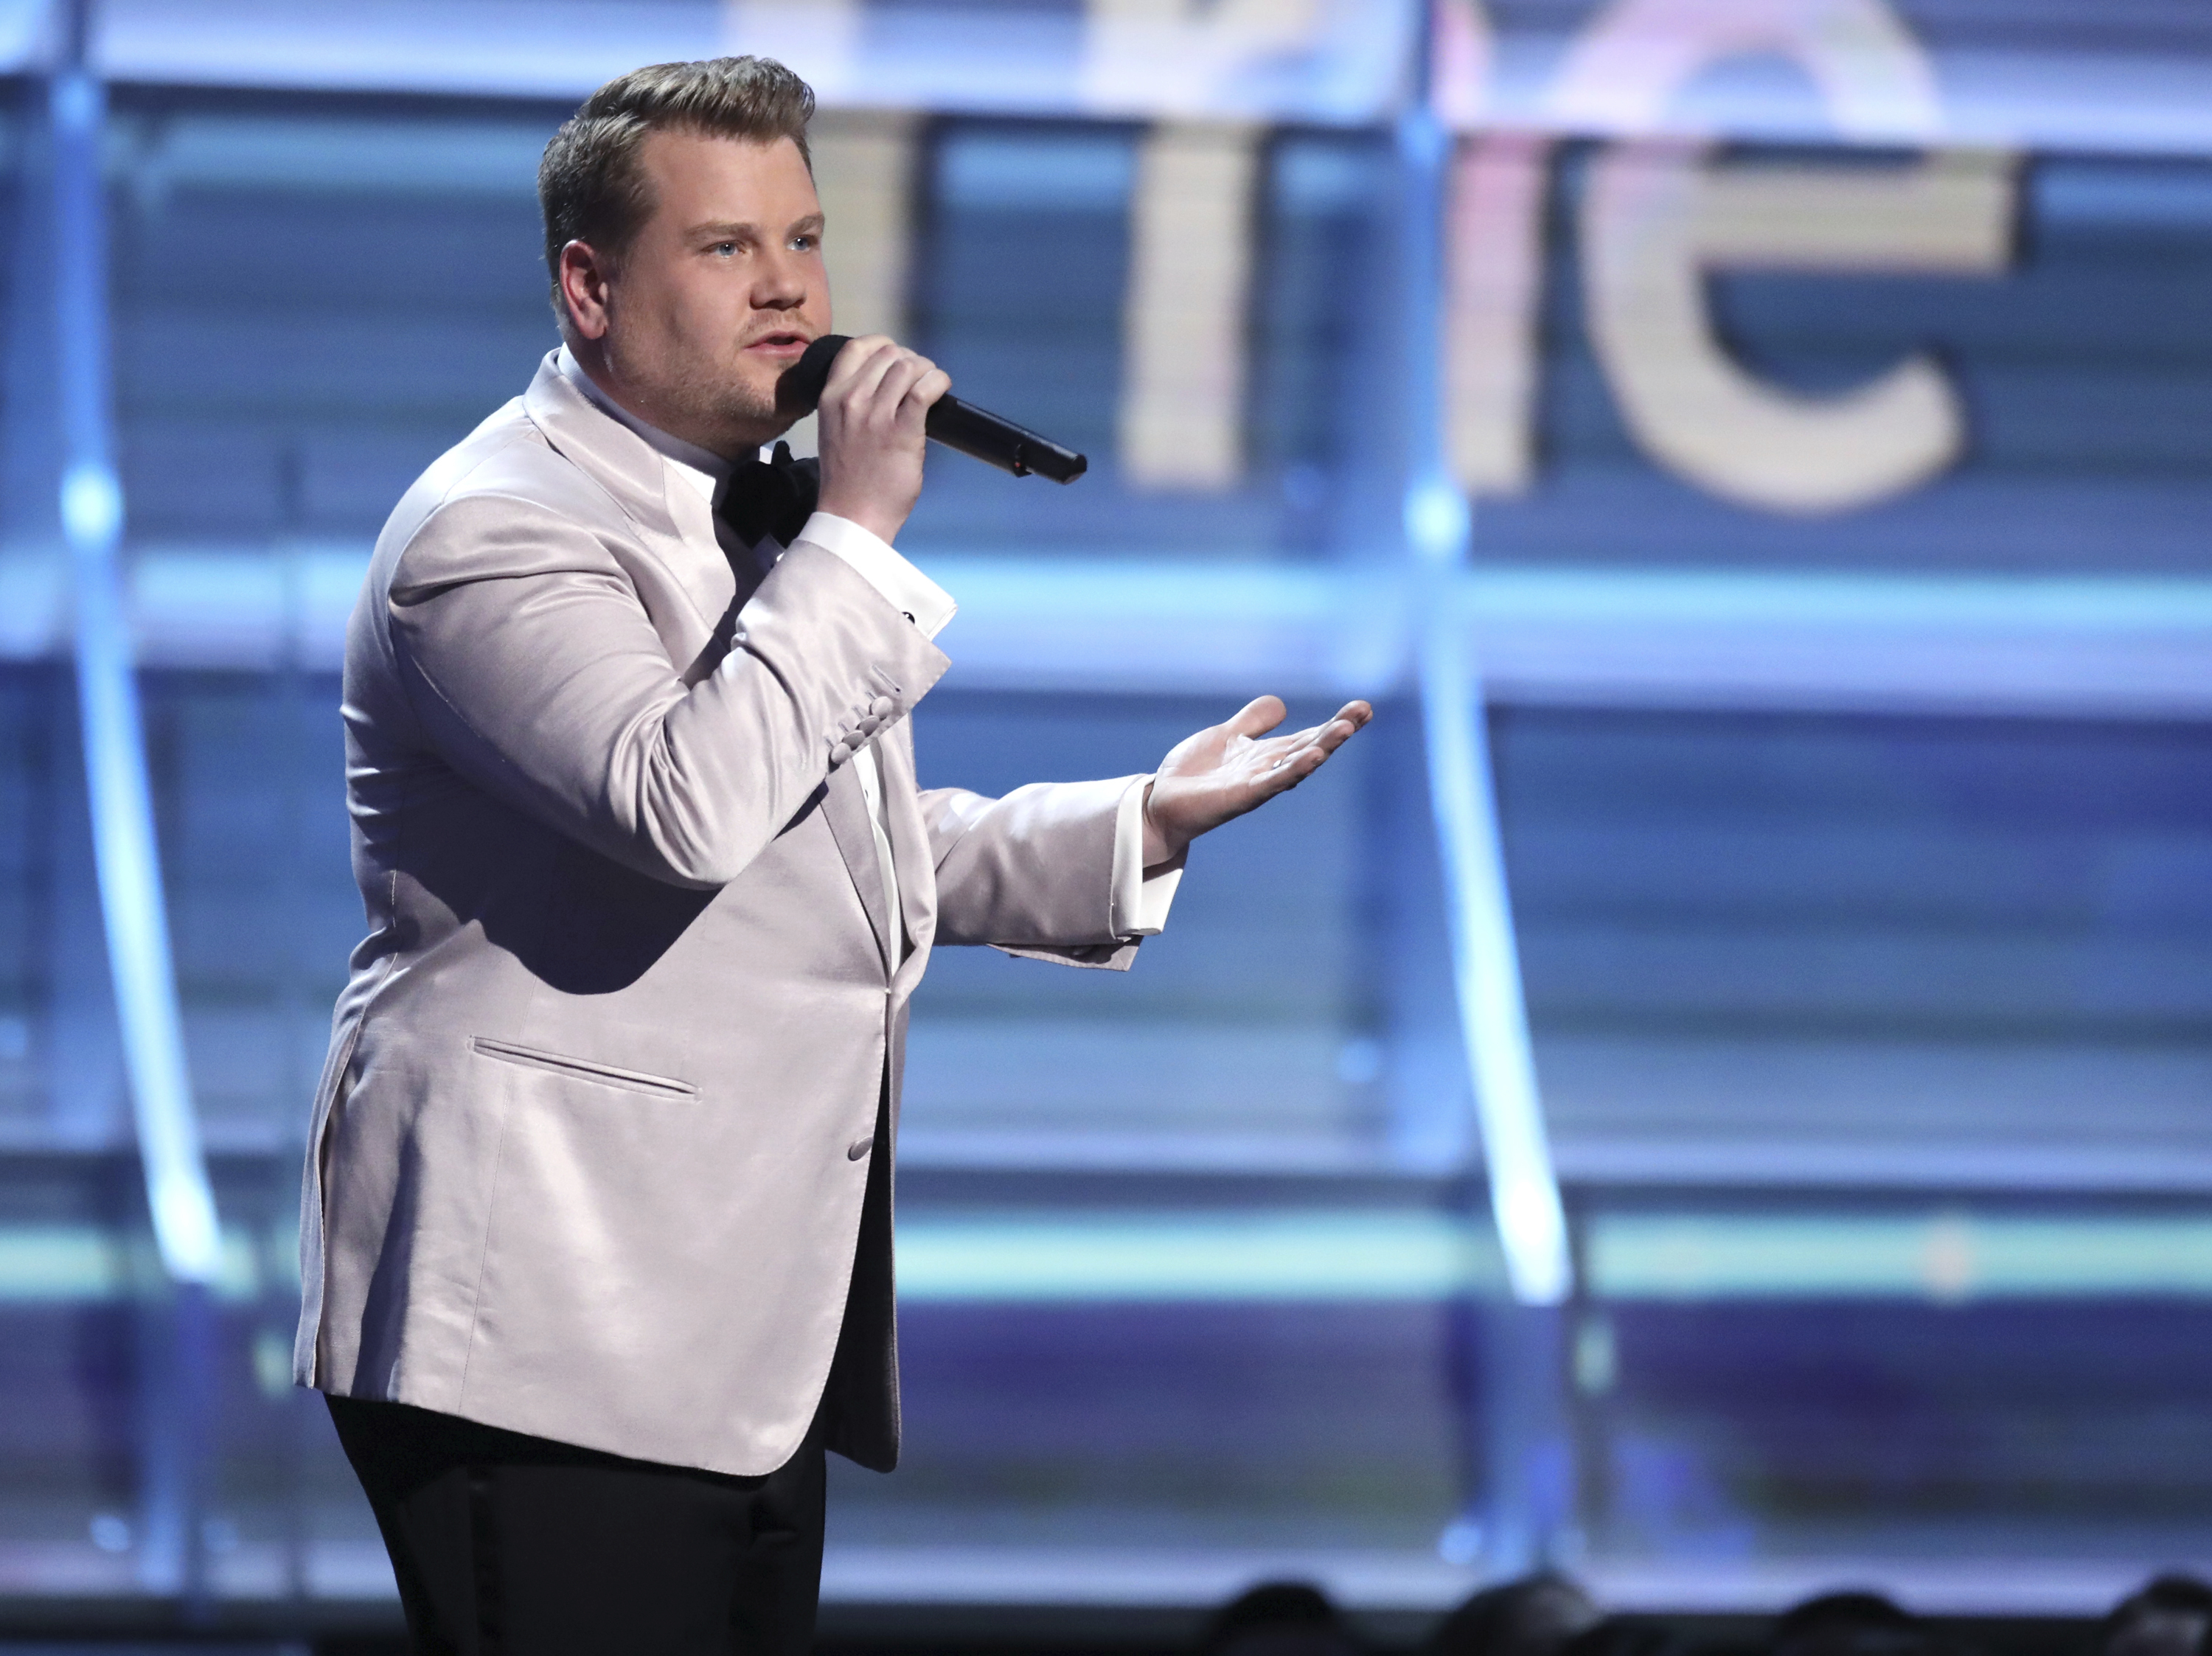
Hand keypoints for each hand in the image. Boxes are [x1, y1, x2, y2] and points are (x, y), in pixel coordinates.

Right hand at [814, 335, 950, 544]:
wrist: (852, 517)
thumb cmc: (847, 481)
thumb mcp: (834, 430)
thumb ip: (850, 404)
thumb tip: (885, 384)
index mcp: (830, 397)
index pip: (855, 348)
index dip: (883, 345)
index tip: (898, 358)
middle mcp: (851, 400)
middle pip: (889, 354)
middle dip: (911, 361)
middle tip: (921, 379)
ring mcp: (876, 415)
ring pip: (909, 366)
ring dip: (927, 371)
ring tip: (932, 387)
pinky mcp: (902, 431)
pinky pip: (925, 389)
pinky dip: (938, 383)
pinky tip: (942, 391)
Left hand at [1142, 696, 1372, 866]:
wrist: (1160, 805)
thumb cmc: (1193, 776)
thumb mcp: (1225, 737)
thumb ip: (1251, 722)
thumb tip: (1281, 704)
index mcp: (1267, 755)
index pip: (1308, 736)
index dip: (1334, 723)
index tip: (1362, 708)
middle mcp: (1268, 771)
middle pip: (1310, 747)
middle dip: (1337, 731)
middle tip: (1363, 711)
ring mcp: (1256, 785)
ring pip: (1296, 765)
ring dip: (1322, 748)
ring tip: (1344, 729)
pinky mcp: (1239, 797)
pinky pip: (1270, 783)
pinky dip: (1291, 771)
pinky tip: (1310, 757)